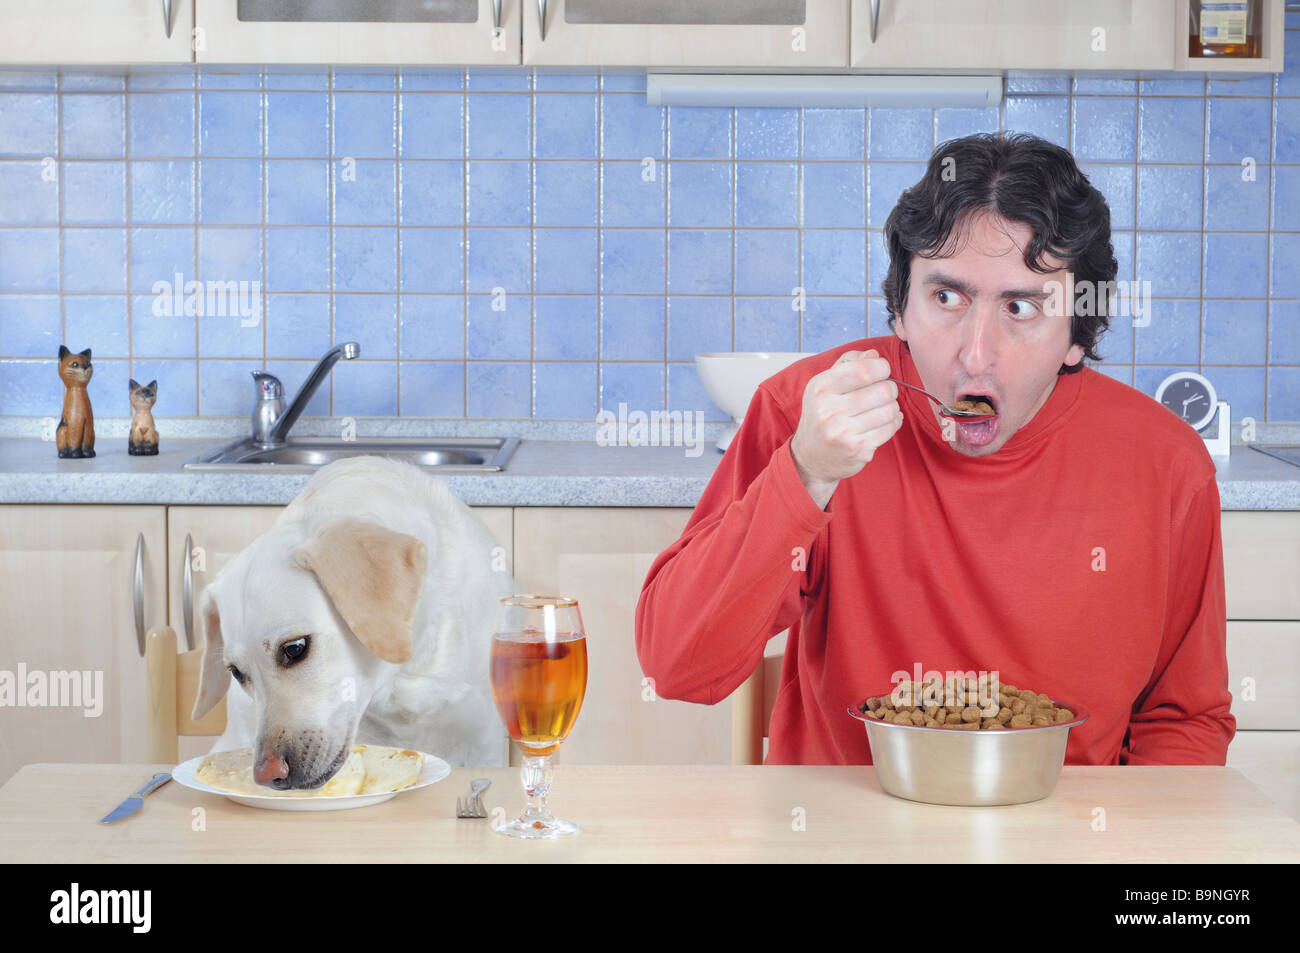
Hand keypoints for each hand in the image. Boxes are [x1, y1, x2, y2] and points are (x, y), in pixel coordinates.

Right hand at [790, 349, 902, 507]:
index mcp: (821, 388)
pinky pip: (890, 428)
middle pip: (882, 390)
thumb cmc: (821, 416)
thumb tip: (874, 354)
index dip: (881, 367)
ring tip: (883, 408)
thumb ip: (848, 365)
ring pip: (889, 410)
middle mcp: (829, 410)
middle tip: (884, 392)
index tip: (882, 370)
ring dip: (892, 406)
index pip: (863, 370)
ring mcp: (843, 432)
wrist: (809, 458)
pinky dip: (893, 422)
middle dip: (890, 388)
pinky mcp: (857, 449)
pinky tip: (884, 421)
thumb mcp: (824, 386)